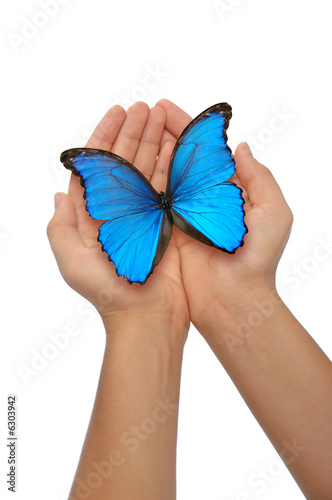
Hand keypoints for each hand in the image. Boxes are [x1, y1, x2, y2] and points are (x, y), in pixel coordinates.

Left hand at [47, 102, 188, 341]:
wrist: (147, 315)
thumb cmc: (107, 292)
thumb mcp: (72, 261)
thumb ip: (61, 227)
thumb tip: (60, 193)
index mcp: (94, 215)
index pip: (98, 167)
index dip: (105, 137)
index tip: (117, 113)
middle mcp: (119, 210)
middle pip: (124, 162)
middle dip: (133, 132)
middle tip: (145, 107)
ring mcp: (145, 214)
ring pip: (148, 170)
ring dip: (153, 141)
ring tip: (162, 115)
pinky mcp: (167, 222)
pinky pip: (169, 188)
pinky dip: (172, 165)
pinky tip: (175, 144)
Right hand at [156, 99, 292, 333]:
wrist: (234, 299)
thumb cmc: (258, 257)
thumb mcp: (273, 213)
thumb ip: (259, 178)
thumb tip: (240, 147)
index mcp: (227, 189)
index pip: (204, 151)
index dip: (187, 127)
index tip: (167, 107)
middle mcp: (201, 198)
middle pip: (179, 158)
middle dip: (163, 132)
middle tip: (145, 110)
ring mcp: (180, 213)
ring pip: (162, 175)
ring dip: (148, 151)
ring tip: (133, 126)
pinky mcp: (164, 230)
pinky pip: (150, 201)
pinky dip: (140, 181)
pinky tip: (127, 160)